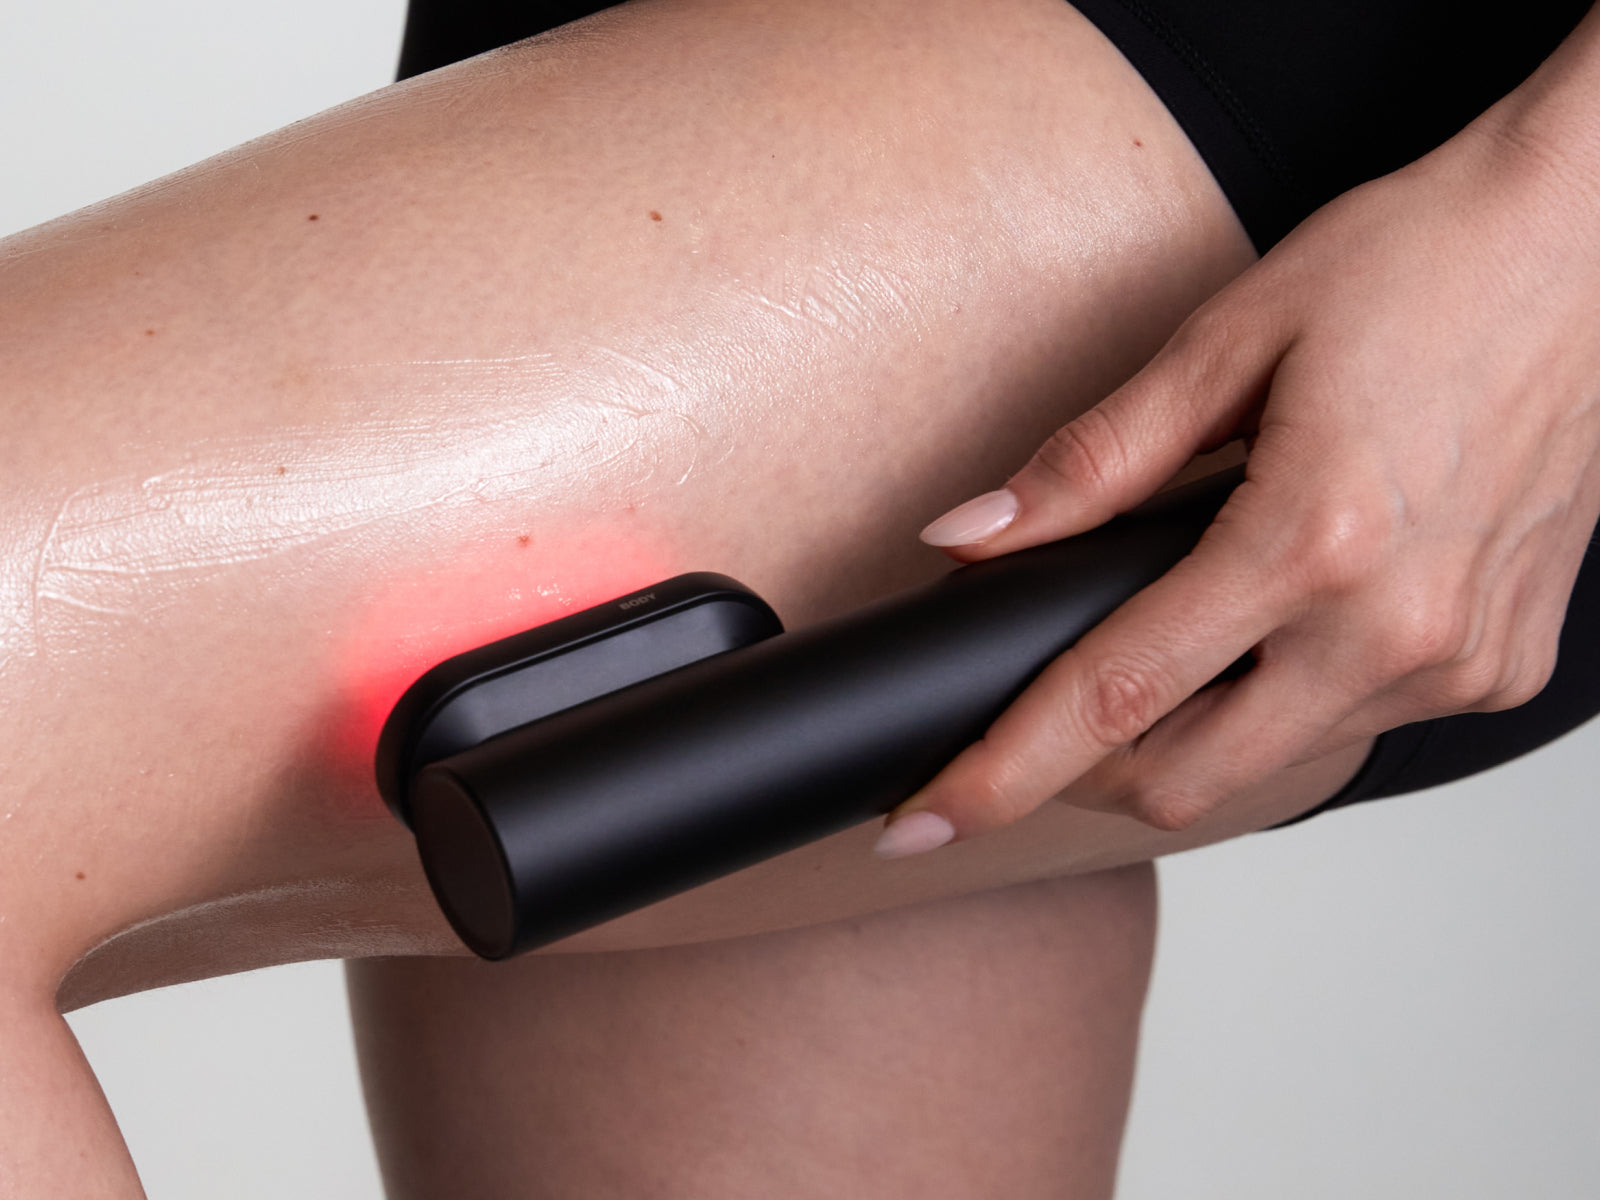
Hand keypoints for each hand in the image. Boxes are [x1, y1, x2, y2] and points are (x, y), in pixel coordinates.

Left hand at [874, 122, 1599, 857]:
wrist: (1595, 242)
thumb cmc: (1425, 266)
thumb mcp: (1229, 341)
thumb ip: (1091, 462)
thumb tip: (969, 537)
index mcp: (1312, 541)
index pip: (1113, 698)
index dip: (1000, 773)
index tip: (922, 821)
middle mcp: (1395, 629)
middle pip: (1185, 780)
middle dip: (1082, 774)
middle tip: (1030, 721)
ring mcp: (1459, 661)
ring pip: (1267, 766)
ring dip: (1185, 737)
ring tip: (1157, 648)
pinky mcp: (1499, 668)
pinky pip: (1348, 728)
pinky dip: (1280, 703)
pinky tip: (1269, 629)